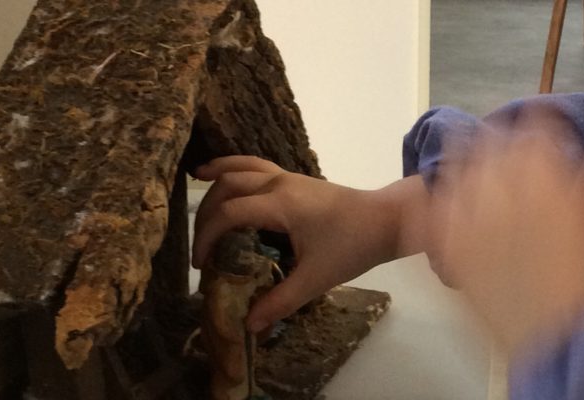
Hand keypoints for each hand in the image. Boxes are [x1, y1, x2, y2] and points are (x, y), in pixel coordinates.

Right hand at [193, 156, 419, 332]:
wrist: (386, 221)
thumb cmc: (353, 247)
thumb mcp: (316, 279)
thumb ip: (281, 301)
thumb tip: (249, 325)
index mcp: (280, 203)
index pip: (228, 214)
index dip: (207, 237)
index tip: (200, 265)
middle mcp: (279, 182)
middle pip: (228, 186)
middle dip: (207, 213)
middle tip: (200, 245)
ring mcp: (288, 176)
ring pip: (241, 166)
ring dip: (217, 176)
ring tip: (196, 181)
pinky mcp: (296, 178)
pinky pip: (257, 165)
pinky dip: (236, 167)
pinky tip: (227, 175)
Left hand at [433, 116, 583, 358]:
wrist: (563, 341)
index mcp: (546, 168)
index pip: (537, 123)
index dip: (540, 120)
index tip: (544, 124)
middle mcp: (502, 181)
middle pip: (491, 141)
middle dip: (500, 139)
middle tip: (506, 145)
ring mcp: (469, 212)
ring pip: (456, 168)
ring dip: (464, 161)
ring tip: (468, 165)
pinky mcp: (449, 246)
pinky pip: (433, 210)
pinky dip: (437, 202)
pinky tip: (438, 202)